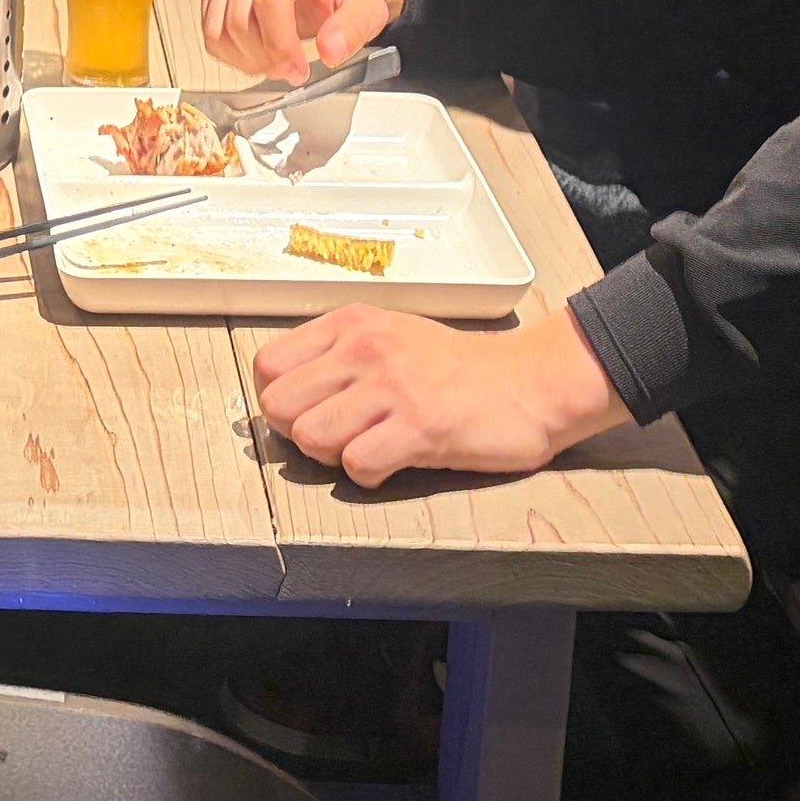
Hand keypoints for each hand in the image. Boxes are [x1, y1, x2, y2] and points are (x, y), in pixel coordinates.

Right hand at [198, 0, 404, 79]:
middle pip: (240, 16)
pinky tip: (258, 56)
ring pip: (219, 27)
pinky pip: (210, 31)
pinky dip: (232, 54)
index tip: (297, 67)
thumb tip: (331, 48)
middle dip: (265, 56)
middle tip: (290, 70)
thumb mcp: (366, 6)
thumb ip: (352, 27)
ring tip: (275, 64)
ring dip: (246, 59)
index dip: (280, 43)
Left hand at [253, 306, 626, 488]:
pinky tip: (391, 463)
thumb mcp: (390, 336)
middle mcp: (365, 348)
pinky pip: (357, 465)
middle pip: (279, 405)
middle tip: (335, 436)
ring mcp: (393, 387)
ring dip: (332, 456)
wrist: (531, 382)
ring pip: (311, 437)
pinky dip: (367, 476)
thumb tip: (284, 392)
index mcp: (352, 323)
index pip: (268, 365)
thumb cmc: (459, 368)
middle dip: (298, 432)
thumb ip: (337, 356)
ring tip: (366, 447)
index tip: (306, 411)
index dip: (279, 398)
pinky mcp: (420, 428)